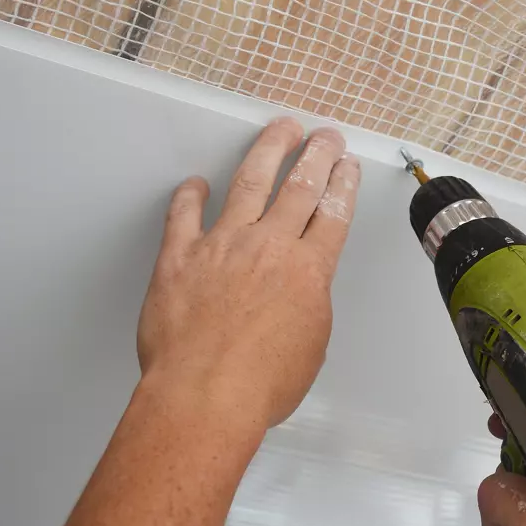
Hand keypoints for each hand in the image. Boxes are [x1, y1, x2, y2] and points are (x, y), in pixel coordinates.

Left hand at [136, 117, 360, 428]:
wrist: (205, 395)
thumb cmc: (258, 386)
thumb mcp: (311, 348)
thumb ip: (308, 307)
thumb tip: (300, 295)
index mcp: (308, 271)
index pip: (333, 213)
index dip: (343, 184)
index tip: (346, 165)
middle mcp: (269, 248)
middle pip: (300, 187)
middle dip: (317, 154)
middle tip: (324, 136)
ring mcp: (222, 246)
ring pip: (250, 182)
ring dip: (269, 151)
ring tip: (281, 130)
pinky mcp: (180, 257)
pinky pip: (184, 214)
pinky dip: (190, 195)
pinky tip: (196, 183)